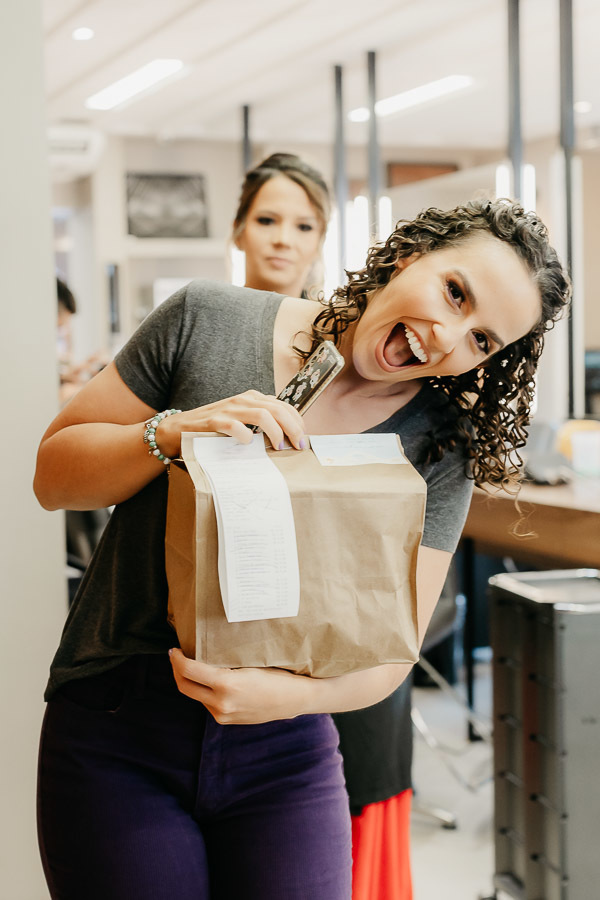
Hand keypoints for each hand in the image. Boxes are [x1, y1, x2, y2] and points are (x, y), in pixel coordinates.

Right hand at [159, 390, 306, 458]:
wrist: (177, 429)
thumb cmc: (213, 429)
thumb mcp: (240, 420)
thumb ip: (259, 423)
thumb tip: (287, 437)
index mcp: (251, 399)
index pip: (283, 405)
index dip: (297, 422)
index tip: (302, 438)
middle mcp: (242, 400)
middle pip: (277, 409)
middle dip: (293, 428)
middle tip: (298, 445)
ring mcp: (228, 409)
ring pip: (262, 415)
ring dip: (276, 432)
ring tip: (279, 447)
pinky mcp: (214, 422)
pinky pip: (236, 426)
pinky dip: (247, 436)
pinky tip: (250, 444)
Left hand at [169, 649, 311, 723]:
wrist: (294, 699)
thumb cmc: (276, 675)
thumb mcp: (249, 664)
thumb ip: (223, 663)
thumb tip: (201, 652)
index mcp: (226, 684)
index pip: (189, 670)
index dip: (177, 659)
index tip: (174, 649)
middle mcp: (221, 703)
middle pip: (184, 686)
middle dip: (176, 670)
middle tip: (176, 656)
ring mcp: (222, 715)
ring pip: (195, 695)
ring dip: (189, 680)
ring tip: (192, 666)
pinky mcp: (226, 720)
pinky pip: (206, 703)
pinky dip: (203, 690)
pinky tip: (208, 680)